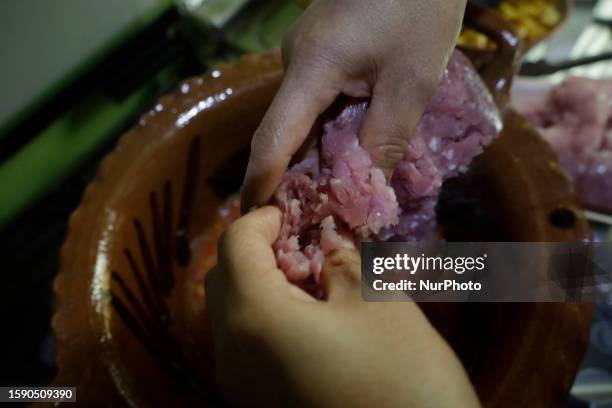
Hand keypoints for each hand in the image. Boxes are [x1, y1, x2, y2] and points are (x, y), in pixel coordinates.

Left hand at [205, 206, 479, 406]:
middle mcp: (230, 353)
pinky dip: (262, 314)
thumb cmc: (403, 378)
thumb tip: (323, 245)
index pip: (235, 244)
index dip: (262, 218)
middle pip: (222, 276)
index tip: (292, 211)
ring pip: (229, 311)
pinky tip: (306, 313)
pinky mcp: (255, 403)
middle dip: (255, 248)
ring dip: (258, 280)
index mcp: (254, 317)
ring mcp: (239, 385)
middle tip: (300, 239)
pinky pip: (243, 342)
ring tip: (306, 274)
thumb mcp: (376, 301)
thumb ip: (340, 260)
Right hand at [241, 0, 465, 211]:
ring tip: (331, 198)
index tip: (255, 220)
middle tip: (309, 221)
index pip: (273, 138)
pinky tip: (345, 153)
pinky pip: (316, 101)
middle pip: (285, 133)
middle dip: (295, 179)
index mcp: (310, 69)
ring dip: (316, 157)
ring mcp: (306, 55)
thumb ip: (385, 139)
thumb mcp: (412, 80)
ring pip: (303, 119)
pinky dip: (328, 131)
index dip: (261, 183)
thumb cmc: (419, 7)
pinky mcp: (321, 51)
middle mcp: (295, 64)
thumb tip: (367, 194)